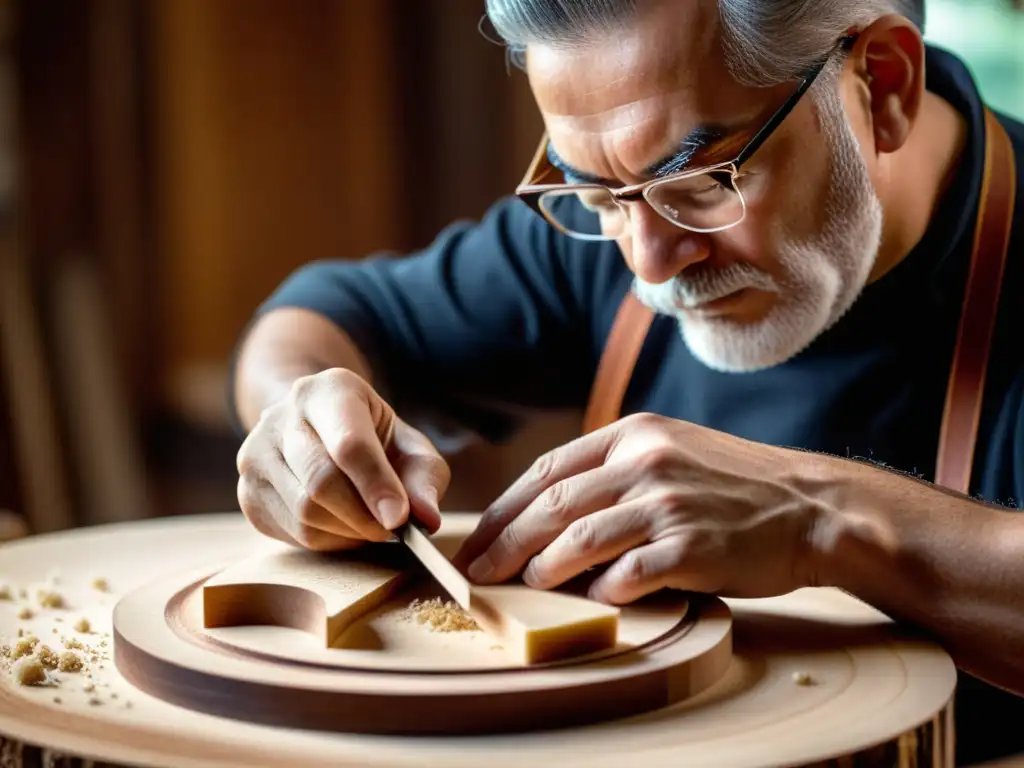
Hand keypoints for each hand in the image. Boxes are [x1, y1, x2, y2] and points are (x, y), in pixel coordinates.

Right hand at [236, 368, 449, 550]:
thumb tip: (426, 517)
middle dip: (364, 516)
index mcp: (329, 390)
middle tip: (392, 530)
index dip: (376, 484)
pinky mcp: (247, 491)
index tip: (400, 519)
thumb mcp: (409, 444)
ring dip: (348, 532)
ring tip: (371, 526)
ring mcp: (255, 454)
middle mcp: (282, 415)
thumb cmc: (373, 438)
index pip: (349, 443)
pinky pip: (291, 532)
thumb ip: (425, 477)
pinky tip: (343, 526)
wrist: (314, 426)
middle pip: (322, 481)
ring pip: (304, 513)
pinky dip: (327, 540)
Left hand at [453, 413, 829, 603]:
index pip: (548, 470)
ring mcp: (667, 503)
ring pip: (577, 539)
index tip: (479, 537)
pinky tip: (594, 599)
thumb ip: (617, 469)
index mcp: (634, 434)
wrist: (811, 506)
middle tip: (476, 572)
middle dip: (504, 543)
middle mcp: (644, 461)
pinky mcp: (690, 546)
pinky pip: (625, 574)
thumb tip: (551, 512)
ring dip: (541, 568)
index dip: (505, 508)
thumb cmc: (736, 485)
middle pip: (551, 505)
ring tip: (523, 585)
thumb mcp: (672, 450)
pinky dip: (600, 590)